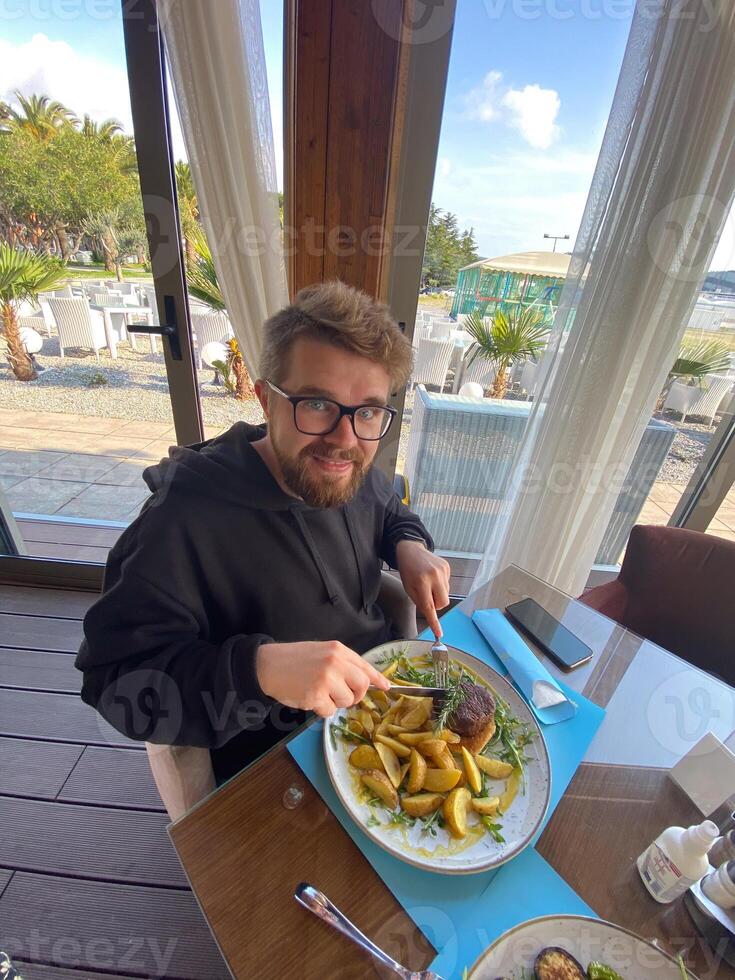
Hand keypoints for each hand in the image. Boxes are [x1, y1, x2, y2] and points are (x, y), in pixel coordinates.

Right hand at [255, 640, 390, 716]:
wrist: (267, 665)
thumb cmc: (295, 659)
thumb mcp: (323, 652)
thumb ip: (343, 663)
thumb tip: (367, 680)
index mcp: (339, 650)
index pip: (365, 666)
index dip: (378, 679)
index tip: (387, 687)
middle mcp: (336, 662)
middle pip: (362, 687)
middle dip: (354, 695)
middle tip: (339, 694)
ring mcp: (326, 679)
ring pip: (347, 701)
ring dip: (335, 702)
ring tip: (318, 691)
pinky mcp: (316, 695)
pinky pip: (330, 711)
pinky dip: (321, 709)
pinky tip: (309, 697)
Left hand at [395, 539, 449, 637]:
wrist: (411, 549)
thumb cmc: (407, 570)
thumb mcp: (408, 587)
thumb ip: (419, 601)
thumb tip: (431, 612)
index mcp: (421, 582)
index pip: (429, 606)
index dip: (434, 622)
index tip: (439, 633)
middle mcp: (434, 576)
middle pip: (442, 603)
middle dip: (436, 605)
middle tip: (426, 597)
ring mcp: (443, 571)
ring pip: (445, 594)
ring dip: (437, 594)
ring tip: (428, 583)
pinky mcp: (447, 567)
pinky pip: (447, 585)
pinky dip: (440, 585)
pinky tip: (432, 577)